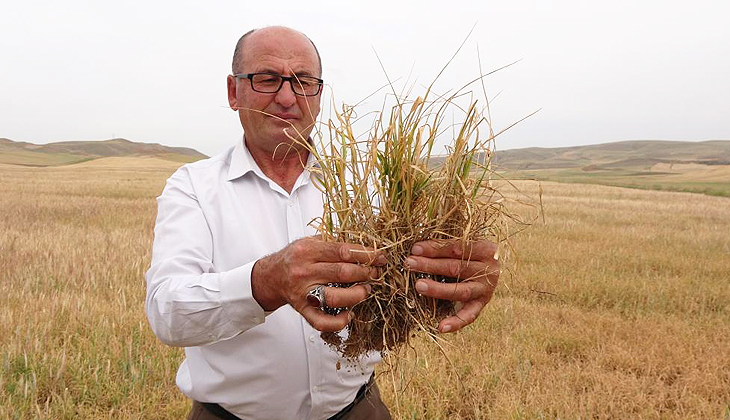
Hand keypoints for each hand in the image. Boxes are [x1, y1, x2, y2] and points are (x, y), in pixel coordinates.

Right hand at [251, 237, 384, 331]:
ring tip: (366, 290)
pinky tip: (350, 315)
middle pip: (342, 273)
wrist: (271, 276)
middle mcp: (304, 271)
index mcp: (307, 251)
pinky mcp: (303, 310)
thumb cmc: (295, 257)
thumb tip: (366, 245)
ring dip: (357, 295)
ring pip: (335, 297)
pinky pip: (321, 321)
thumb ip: (334, 242)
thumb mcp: (310, 241)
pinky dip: (339, 322)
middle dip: (365, 273)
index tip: (380, 256)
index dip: (366, 254)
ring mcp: (303, 293)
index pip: (343, 251)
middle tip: (375, 273)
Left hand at [404, 239, 499, 333]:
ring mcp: (485, 289)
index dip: (436, 248)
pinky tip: (441, 327)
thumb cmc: (469, 253)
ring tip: (419, 286)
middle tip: (410, 263)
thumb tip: (417, 248)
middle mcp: (489, 270)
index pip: (458, 247)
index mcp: (486, 249)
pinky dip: (456, 322)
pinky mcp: (481, 305)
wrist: (489, 270)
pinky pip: (469, 316)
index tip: (416, 249)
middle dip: (430, 265)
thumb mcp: (464, 245)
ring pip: (461, 291)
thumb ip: (445, 244)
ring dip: (438, 289)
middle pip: (457, 268)